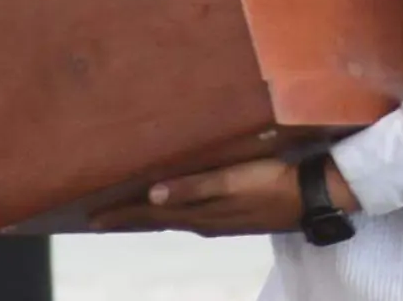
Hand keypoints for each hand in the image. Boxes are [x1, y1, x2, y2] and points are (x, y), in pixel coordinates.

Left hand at [87, 156, 358, 235]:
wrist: (310, 196)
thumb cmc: (269, 182)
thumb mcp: (230, 182)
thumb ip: (192, 187)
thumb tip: (152, 195)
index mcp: (199, 213)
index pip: (148, 214)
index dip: (120, 214)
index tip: (91, 217)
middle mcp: (204, 221)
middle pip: (156, 218)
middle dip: (127, 216)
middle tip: (99, 215)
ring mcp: (218, 220)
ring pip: (172, 217)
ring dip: (148, 213)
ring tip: (126, 207)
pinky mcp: (231, 215)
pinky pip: (190, 214)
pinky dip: (172, 209)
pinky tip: (170, 202)